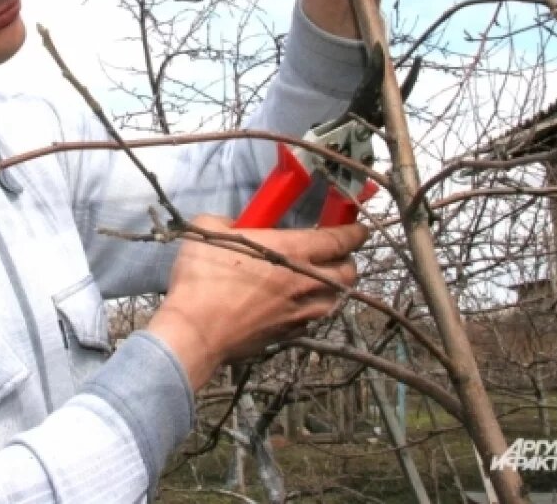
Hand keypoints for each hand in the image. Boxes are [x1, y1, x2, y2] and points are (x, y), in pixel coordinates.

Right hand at [148, 214, 364, 390]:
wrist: (196, 331)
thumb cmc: (203, 276)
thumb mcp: (210, 229)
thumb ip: (230, 221)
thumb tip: (235, 223)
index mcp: (293, 249)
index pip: (340, 239)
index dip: (355, 232)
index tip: (360, 229)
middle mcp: (306, 281)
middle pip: (349, 272)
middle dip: (347, 261)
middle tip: (335, 255)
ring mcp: (300, 312)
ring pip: (335, 300)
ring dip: (333, 288)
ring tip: (319, 282)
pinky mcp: (289, 336)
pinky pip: (313, 320)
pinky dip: (312, 311)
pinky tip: (297, 307)